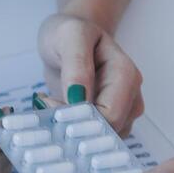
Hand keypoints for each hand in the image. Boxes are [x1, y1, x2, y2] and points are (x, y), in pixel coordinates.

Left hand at [38, 13, 143, 135]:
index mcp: (125, 74)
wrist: (68, 37)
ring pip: (100, 140)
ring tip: (48, 110)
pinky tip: (55, 116)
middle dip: (74, 128)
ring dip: (71, 133)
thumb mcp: (70, 37)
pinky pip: (93, 139)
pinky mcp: (107, 120)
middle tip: (44, 110)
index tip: (48, 106)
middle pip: (108, 131)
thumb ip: (77, 65)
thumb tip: (78, 98)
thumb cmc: (70, 32)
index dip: (80, 119)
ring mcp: (121, 110)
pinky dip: (72, 133)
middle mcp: (129, 96)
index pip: (111, 114)